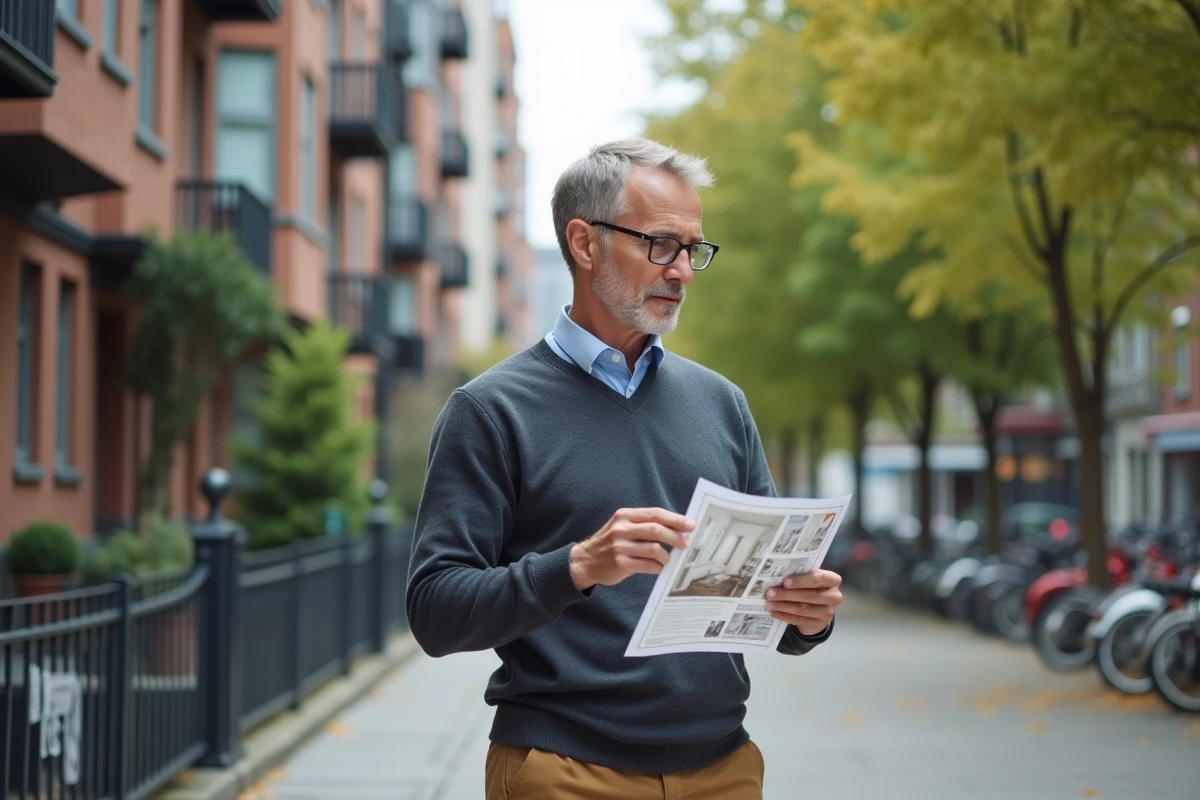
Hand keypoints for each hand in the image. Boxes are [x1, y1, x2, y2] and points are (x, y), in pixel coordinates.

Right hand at [570, 508, 694, 590]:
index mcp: (624, 516)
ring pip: (654, 549)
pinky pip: (648, 565)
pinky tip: (658, 568)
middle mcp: (621, 529)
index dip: (675, 519)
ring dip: (666, 556)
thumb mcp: (621, 527)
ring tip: (668, 559)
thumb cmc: (609, 543)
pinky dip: (657, 567)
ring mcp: (620, 546)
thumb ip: (643, 525)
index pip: (655, 514)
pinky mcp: (620, 563)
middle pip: (656, 529)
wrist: (584, 561)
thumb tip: (675, 528)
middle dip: (676, 536)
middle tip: (686, 543)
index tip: (690, 525)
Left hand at [764, 569, 841, 635]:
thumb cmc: (811, 587)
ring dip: (783, 605)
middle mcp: (834, 596)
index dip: (801, 581)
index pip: (818, 579)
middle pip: (809, 595)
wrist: (819, 608)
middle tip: (769, 593)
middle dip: (787, 594)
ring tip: (769, 602)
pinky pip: (799, 619)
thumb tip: (777, 575)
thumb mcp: (810, 579)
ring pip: (803, 609)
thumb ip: (800, 575)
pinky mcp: (819, 624)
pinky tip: (773, 612)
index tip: (785, 582)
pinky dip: (784, 615)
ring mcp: (828, 612)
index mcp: (832, 580)